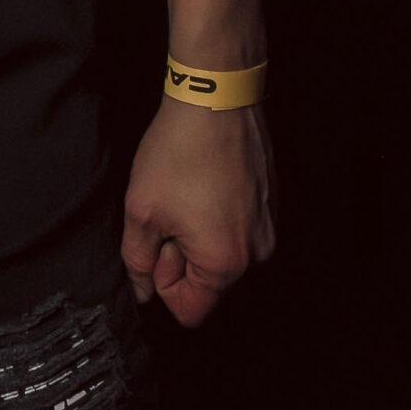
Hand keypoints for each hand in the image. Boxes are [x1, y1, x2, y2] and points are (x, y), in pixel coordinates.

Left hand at [121, 96, 276, 328]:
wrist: (216, 98)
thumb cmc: (177, 154)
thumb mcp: (141, 210)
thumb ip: (138, 261)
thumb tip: (144, 292)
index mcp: (226, 264)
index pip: (191, 311)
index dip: (163, 284)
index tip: (158, 243)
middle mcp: (258, 254)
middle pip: (210, 282)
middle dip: (182, 257)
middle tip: (169, 211)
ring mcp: (271, 227)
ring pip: (224, 253)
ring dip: (199, 235)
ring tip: (188, 193)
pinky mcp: (272, 203)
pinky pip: (241, 228)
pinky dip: (219, 216)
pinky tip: (205, 181)